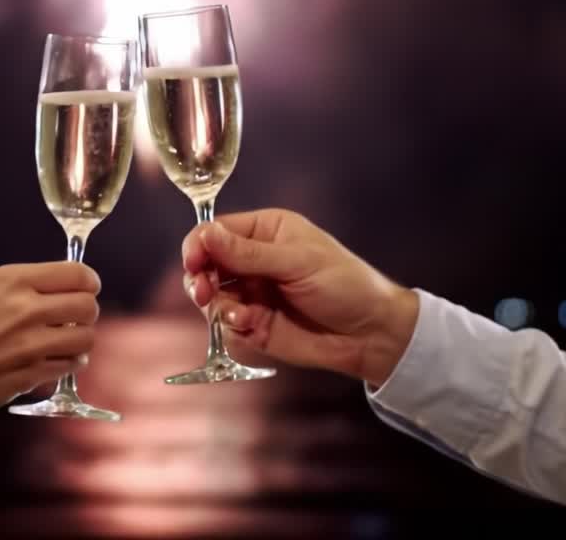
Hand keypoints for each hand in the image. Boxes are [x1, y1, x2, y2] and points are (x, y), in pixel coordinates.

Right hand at [0, 262, 100, 424]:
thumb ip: (19, 288)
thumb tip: (56, 288)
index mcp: (11, 281)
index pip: (77, 274)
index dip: (88, 281)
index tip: (86, 287)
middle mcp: (24, 310)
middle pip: (88, 305)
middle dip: (86, 311)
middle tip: (74, 317)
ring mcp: (29, 346)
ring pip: (85, 338)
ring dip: (80, 340)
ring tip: (64, 341)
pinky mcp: (30, 376)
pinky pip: (69, 365)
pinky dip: (68, 363)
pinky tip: (52, 360)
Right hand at [181, 209, 418, 385]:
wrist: (371, 334)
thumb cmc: (345, 284)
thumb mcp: (298, 262)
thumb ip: (249, 253)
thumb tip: (206, 235)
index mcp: (265, 231)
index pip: (217, 232)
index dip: (199, 246)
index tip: (194, 262)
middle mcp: (253, 261)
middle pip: (206, 265)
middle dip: (200, 279)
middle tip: (205, 294)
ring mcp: (252, 293)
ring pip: (211, 298)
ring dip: (218, 307)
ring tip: (240, 315)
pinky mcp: (253, 325)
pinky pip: (225, 325)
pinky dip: (231, 326)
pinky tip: (250, 325)